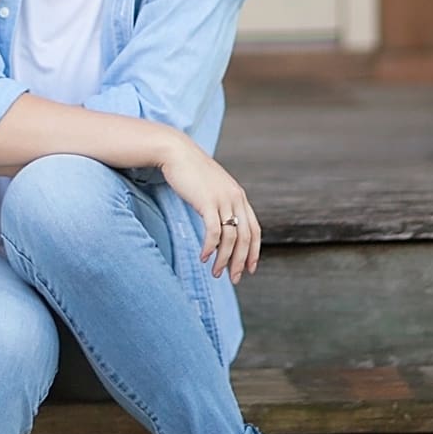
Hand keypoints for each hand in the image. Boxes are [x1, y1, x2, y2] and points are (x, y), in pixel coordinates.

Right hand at [157, 139, 261, 281]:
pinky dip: (210, 247)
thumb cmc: (193, 174)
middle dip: (240, 261)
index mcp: (240, 197)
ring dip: (223, 259)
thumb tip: (222, 228)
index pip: (254, 229)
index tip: (249, 269)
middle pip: (245, 237)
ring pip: (230, 237)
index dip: (254, 251)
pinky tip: (204, 258)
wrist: (177, 153)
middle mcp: (236, 199)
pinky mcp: (207, 201)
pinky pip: (213, 231)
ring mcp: (223, 199)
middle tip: (233, 279)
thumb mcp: (213, 190)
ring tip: (216, 273)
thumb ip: (221, 206)